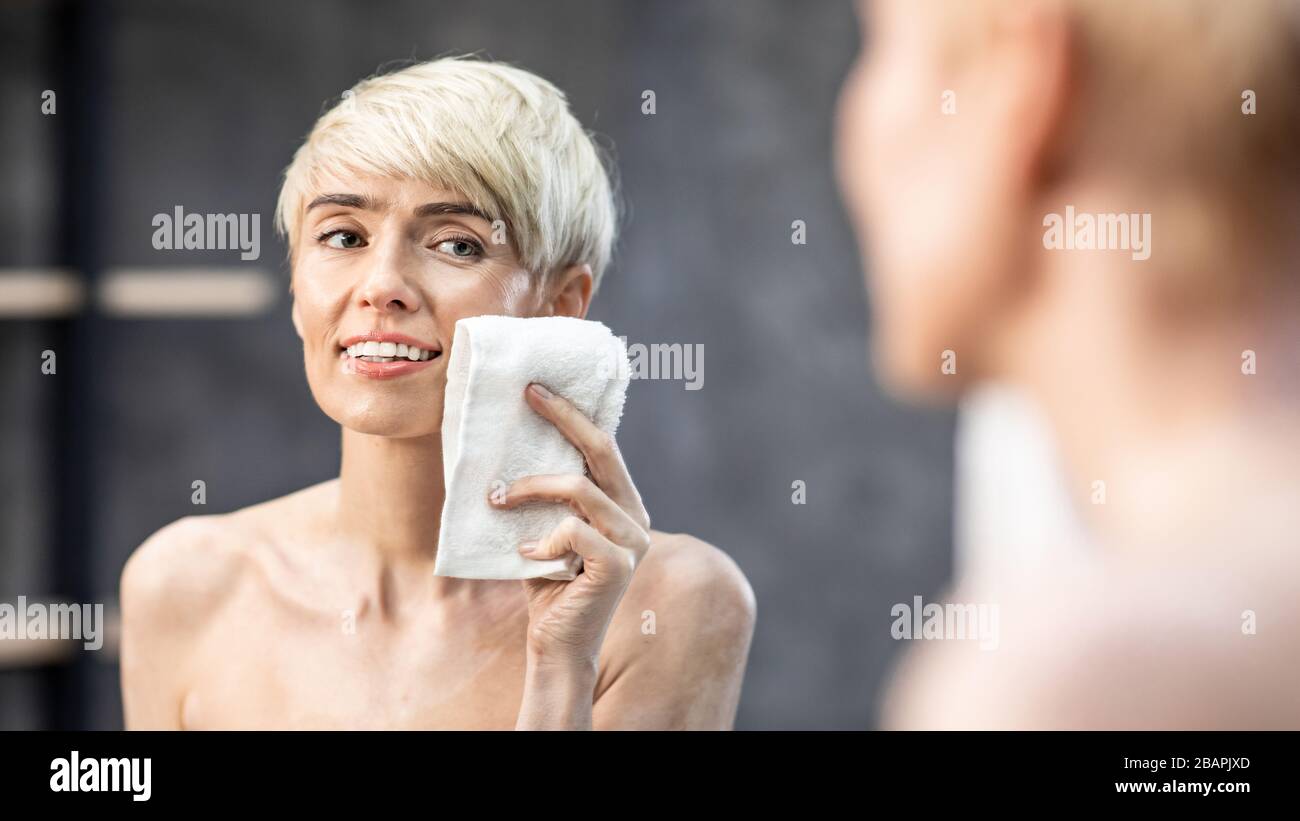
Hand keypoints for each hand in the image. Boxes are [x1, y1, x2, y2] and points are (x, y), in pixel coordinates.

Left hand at [491, 383, 651, 678]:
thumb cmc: (546, 584)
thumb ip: (545, 494)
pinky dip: (542, 539)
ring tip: (498, 499)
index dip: (571, 414)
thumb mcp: (544, 527)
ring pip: (578, 488)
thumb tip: (509, 445)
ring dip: (530, 489)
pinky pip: (572, 530)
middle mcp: (635, 517)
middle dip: (562, 418)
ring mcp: (631, 542)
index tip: (534, 390)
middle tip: (526, 397)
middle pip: (602, 450)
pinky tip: (526, 556)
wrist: (557, 646)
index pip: (603, 446)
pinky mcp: (617, 566)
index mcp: (623, 504)